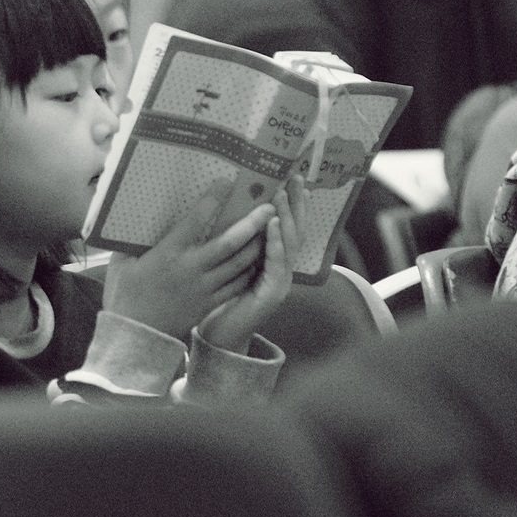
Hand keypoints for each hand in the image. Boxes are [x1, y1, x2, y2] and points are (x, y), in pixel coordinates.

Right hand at [104, 180, 275, 340]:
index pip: (195, 220)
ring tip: (271, 229)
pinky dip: (250, 270)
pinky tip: (258, 259)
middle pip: (229, 243)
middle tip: (269, 206)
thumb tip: (139, 217)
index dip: (213, 199)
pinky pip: (237, 285)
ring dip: (257, 245)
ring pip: (239, 264)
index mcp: (168, 254)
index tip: (227, 181)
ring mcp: (204, 288)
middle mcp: (191, 269)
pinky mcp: (210, 303)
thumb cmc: (125, 296)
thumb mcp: (121, 262)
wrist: (136, 338)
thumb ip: (133, 240)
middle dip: (252, 223)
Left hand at [198, 174, 302, 353]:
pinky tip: (274, 226)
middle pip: (296, 230)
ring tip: (283, 196)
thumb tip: (224, 207)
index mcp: (273, 260)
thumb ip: (235, 242)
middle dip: (297, 203)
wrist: (219, 338)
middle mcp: (282, 269)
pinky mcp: (273, 294)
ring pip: (291, 245)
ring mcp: (281, 282)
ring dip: (288, 218)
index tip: (292, 178)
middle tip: (294, 179)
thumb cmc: (219, 300)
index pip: (288, 226)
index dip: (293, 203)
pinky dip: (277, 243)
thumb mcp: (229, 265)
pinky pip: (278, 265)